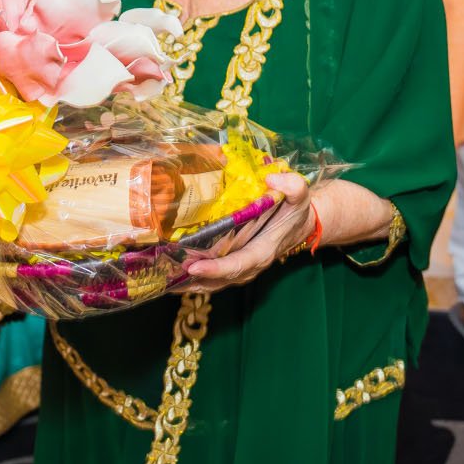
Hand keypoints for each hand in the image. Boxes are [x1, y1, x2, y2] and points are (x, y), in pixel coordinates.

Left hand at [178, 171, 316, 292]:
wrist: (299, 224)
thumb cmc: (295, 210)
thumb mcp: (300, 195)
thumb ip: (292, 186)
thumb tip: (272, 179)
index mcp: (263, 251)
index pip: (238, 264)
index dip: (216, 269)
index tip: (194, 267)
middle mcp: (250, 265)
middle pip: (220, 279)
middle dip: (194, 279)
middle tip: (167, 274)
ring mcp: (240, 268)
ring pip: (213, 283)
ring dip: (189, 284)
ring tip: (163, 280)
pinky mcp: (232, 265)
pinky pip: (212, 278)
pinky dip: (192, 280)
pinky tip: (171, 275)